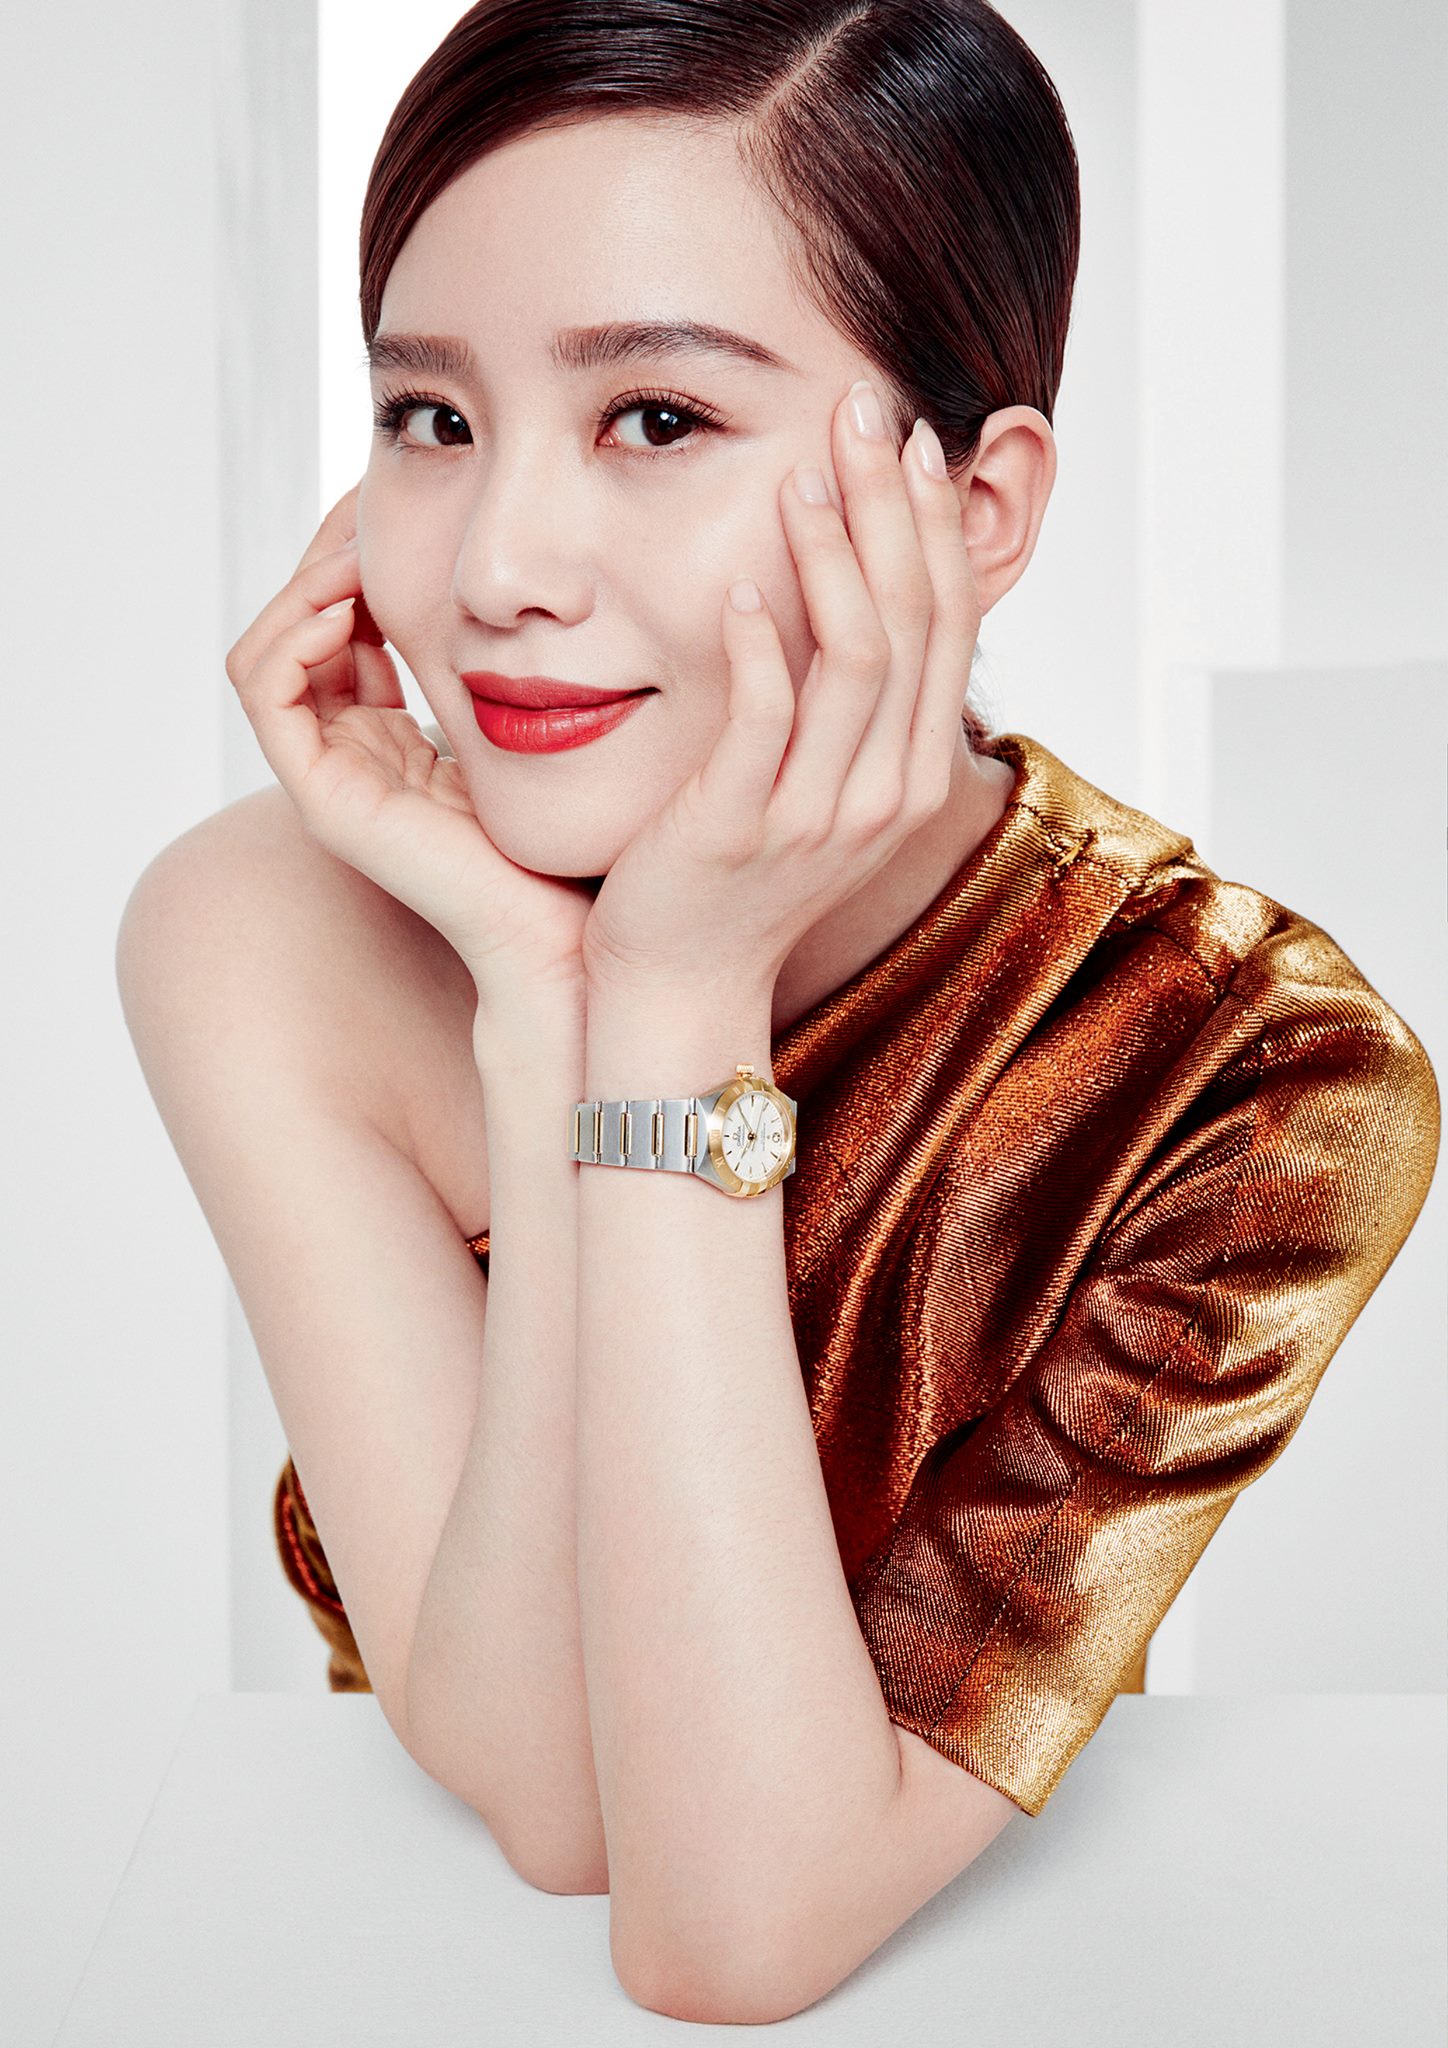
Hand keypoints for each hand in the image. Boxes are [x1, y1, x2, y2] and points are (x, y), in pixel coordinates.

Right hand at [226, 481, 593, 1021]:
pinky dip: (290, 636)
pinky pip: (266, 693)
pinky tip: (346, 606)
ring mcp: (334, 776)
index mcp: (396, 734)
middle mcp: (356, 752)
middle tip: (370, 500)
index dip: (362, 552)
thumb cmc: (575, 837)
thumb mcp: (549, 719)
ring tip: (358, 548)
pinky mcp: (325, 799)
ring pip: (270, 648)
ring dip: (303, 583)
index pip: (347, 620)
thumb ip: (521, 658)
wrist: (571, 930)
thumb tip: (541, 573)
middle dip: (329, 552)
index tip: (402, 501)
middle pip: (303, 625)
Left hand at [580, 381, 980, 1001]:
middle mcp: (883, 793)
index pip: (946, 627)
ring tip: (801, 478)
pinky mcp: (741, 829)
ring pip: (855, 663)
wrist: (682, 989)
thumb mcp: (814, 788)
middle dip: (893, 510)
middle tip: (863, 411)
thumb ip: (839, 706)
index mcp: (910, 774)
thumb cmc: (734, 879)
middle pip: (912, 624)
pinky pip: (762, 724)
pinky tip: (734, 584)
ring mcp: (817, 815)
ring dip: (834, 559)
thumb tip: (846, 597)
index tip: (912, 442)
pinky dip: (757, 648)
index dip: (936, 528)